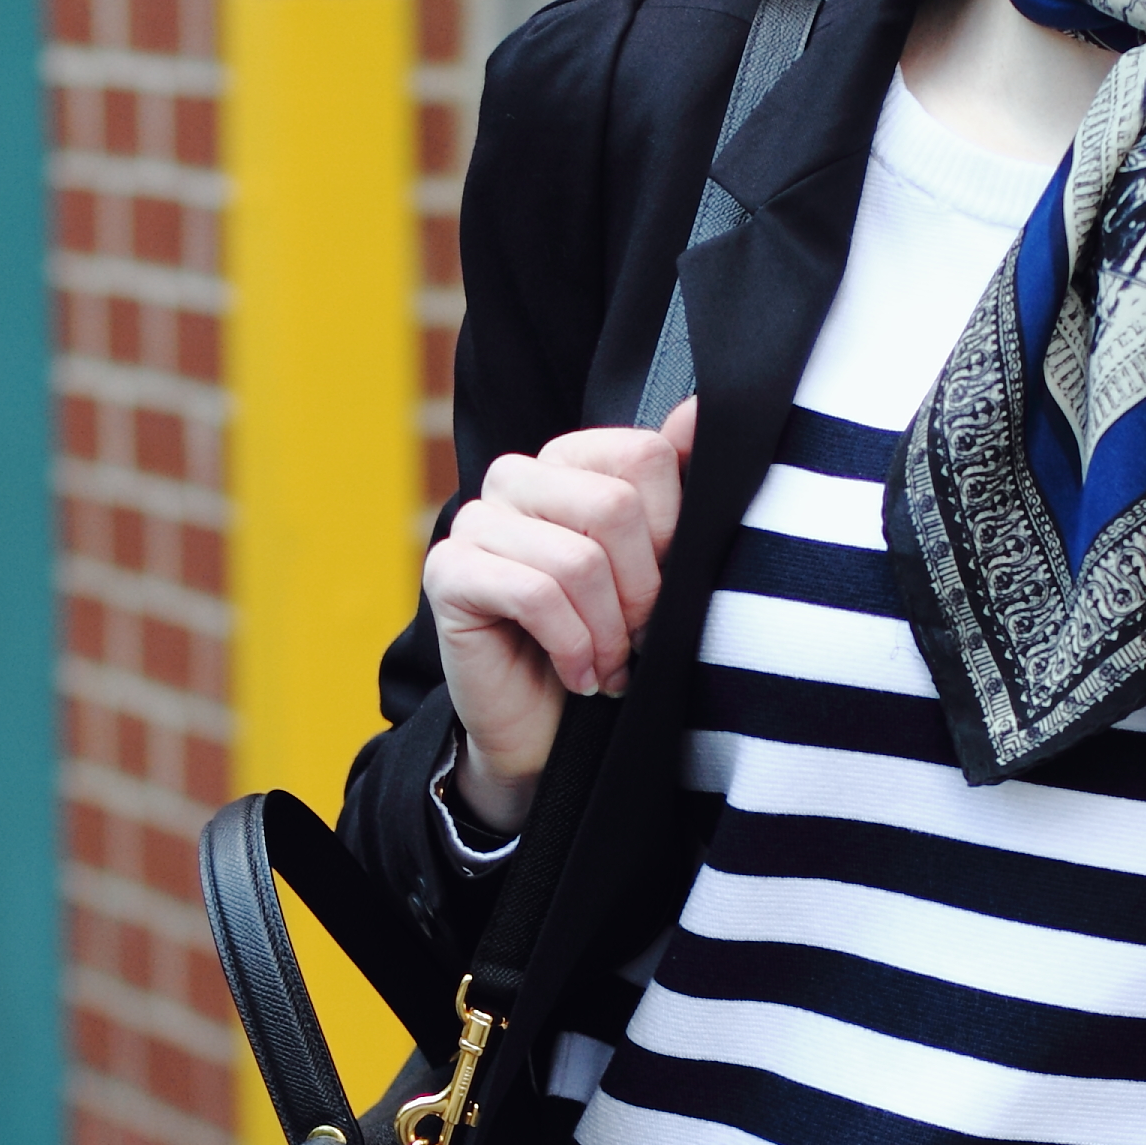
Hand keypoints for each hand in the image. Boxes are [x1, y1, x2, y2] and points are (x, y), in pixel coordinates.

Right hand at [425, 403, 695, 829]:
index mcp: (569, 461)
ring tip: (609, 666)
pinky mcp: (447, 572)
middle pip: (614, 506)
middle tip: (638, 638)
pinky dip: (572, 647)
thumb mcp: (657, 567)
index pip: (646, 456)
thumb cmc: (608, 644)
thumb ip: (675, 487)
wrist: (550, 735)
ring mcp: (475, 521)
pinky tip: (578, 676)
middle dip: (641, 591)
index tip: (664, 587)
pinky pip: (535, 595)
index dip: (670, 535)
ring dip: (608, 632)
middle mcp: (516, 478)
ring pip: (578, 560)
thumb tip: (698, 409)